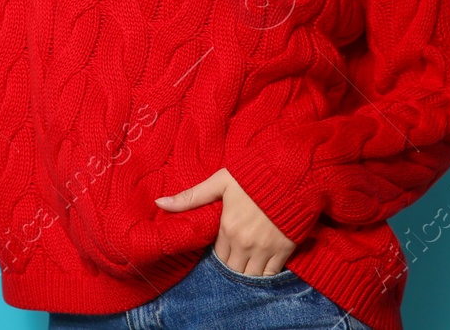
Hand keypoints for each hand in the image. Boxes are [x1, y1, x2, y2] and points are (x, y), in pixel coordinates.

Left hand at [154, 168, 296, 276]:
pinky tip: (264, 268)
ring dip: (247, 273)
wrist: (291, 173)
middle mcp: (243, 243)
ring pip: (250, 276)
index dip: (220, 252)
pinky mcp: (284, 250)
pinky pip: (271, 274)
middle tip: (236, 257)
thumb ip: (191, 196)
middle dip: (232, 265)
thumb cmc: (254, 174)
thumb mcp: (220, 181)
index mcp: (226, 227)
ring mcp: (265, 249)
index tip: (225, 246)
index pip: (217, 255)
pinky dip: (266, 275)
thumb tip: (159, 203)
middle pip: (232, 268)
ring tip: (249, 263)